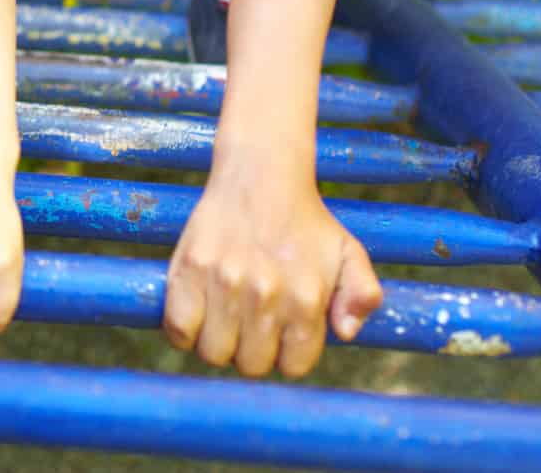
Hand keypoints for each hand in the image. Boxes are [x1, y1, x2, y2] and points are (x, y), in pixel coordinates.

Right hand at [165, 161, 381, 376]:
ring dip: (218, 343)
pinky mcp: (189, 269)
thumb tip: (346, 333)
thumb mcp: (349, 253)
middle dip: (251, 352)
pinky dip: (184, 331)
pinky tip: (198, 313)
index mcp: (307, 299)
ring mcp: (225, 282)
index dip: (285, 355)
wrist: (261, 174)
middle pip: (251, 366)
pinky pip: (179, 329)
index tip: (278, 335)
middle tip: (250, 325)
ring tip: (224, 319)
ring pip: (213, 353)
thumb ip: (362, 295)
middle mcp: (266, 295)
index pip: (292, 367)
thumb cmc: (306, 221)